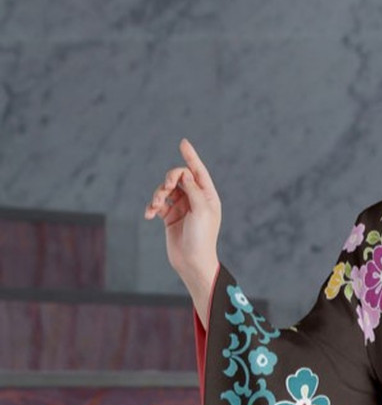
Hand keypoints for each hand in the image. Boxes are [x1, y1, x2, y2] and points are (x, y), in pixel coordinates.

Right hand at [144, 138, 220, 321]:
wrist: (192, 261)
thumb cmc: (202, 237)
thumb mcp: (201, 210)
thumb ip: (193, 189)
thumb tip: (184, 173)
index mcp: (208, 197)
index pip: (198, 171)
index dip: (191, 157)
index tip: (183, 143)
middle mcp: (196, 199)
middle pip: (179, 177)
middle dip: (169, 179)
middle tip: (166, 188)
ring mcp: (182, 207)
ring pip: (166, 189)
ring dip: (158, 194)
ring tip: (156, 205)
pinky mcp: (170, 216)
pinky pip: (158, 203)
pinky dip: (152, 206)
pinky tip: (149, 214)